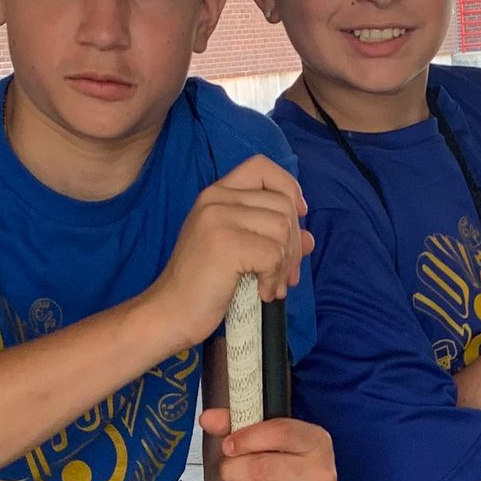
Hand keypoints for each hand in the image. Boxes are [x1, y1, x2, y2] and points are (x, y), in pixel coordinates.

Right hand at [150, 157, 311, 349]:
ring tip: (272, 286)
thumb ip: (272, 238)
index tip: (298, 216)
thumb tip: (309, 239)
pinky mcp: (225, 243)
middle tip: (285, 276)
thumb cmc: (204, 286)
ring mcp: (219, 218)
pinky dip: (275, 277)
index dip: (288, 187)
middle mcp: (216, 199)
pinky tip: (262, 293)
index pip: (261, 167)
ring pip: (282, 228)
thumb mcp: (239, 253)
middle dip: (294, 243)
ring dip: (286, 264)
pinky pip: (274, 254)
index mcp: (216, 194)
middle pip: (283, 204)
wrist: (171, 313)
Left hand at [202, 409, 336, 480]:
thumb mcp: (265, 437)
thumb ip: (235, 424)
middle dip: (232, 471)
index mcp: (315, 441)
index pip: (280, 433)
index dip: (246, 438)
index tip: (229, 446)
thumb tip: (208, 419)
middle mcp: (321, 473)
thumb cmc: (284, 464)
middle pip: (263, 470)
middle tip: (228, 472)